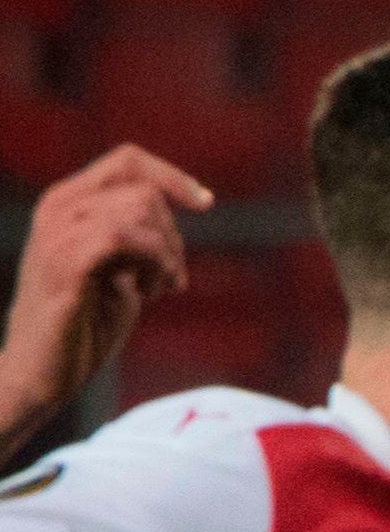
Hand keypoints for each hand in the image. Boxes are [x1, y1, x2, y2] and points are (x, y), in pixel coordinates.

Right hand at [0, 147, 210, 452]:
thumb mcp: (119, 269)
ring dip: (166, 255)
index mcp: (69, 203)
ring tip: (157, 289)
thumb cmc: (83, 324)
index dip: (173, 177)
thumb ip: (139, 237)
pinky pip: (123, 238)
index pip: (127, 160)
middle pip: (144, 191)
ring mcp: (57, 233)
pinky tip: (147, 294)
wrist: (41, 370)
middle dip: (174, 237)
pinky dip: (152, 264)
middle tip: (170, 280)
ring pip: (138, 211)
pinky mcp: (65, 265)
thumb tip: (178, 208)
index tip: (207, 202)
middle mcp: (58, 208)